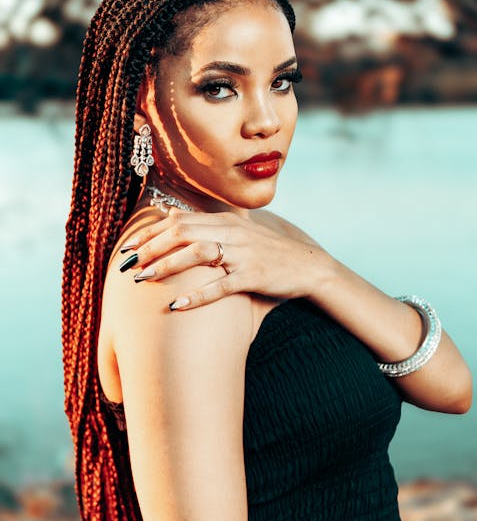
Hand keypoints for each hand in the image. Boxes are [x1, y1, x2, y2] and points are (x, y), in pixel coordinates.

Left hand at [119, 210, 324, 309]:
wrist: (305, 265)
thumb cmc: (265, 250)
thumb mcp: (236, 230)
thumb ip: (205, 223)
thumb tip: (170, 214)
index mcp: (224, 221)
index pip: (179, 220)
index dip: (150, 232)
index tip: (127, 245)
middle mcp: (231, 232)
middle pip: (183, 232)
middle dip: (151, 247)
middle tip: (127, 263)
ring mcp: (242, 254)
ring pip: (199, 253)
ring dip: (168, 265)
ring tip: (144, 278)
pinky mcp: (252, 276)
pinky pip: (221, 285)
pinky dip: (198, 295)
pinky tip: (177, 305)